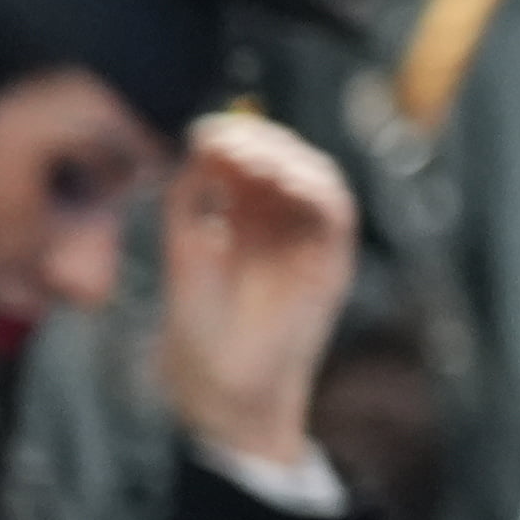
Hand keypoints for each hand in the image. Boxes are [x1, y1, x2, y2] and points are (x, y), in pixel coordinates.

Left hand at [156, 108, 363, 471]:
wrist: (221, 386)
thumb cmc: (197, 325)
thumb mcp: (184, 247)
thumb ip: (193, 197)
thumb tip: (202, 141)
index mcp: (242, 216)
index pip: (249, 159)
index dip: (232, 138)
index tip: (202, 134)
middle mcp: (278, 222)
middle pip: (283, 159)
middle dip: (258, 140)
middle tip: (226, 139)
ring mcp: (306, 240)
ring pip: (315, 176)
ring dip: (287, 157)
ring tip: (250, 157)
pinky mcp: (330, 262)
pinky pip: (335, 212)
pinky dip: (315, 188)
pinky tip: (282, 179)